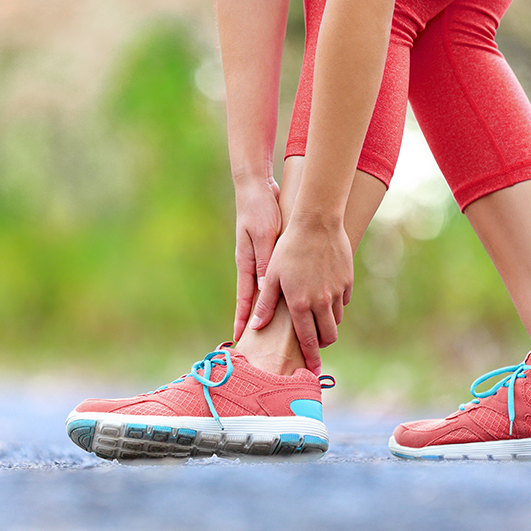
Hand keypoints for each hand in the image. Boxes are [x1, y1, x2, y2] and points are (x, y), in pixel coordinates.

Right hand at [233, 176, 281, 341]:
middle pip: (256, 300)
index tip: (239, 339)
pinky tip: (290, 298)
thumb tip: (265, 289)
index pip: (245, 299)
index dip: (243, 320)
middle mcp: (253, 265)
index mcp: (247, 263)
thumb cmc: (259, 209)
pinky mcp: (270, 252)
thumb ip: (265, 261)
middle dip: (256, 321)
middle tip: (259, 342)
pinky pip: (276, 277)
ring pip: (267, 291)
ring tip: (278, 329)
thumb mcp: (263, 236)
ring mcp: (260, 259)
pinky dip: (280, 290)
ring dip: (270, 309)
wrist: (257, 188)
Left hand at [250, 212, 352, 373]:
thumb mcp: (271, 276)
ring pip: (336, 320)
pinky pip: (343, 301)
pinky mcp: (347, 281)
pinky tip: (325, 295)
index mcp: (300, 304)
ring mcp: (336, 292)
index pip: (308, 341)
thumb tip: (256, 326)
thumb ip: (266, 303)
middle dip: (321, 344)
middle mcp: (321, 302)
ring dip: (328, 323)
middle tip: (313, 342)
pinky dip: (335, 304)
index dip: (311, 358)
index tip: (314, 372)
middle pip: (328, 336)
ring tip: (316, 316)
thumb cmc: (288, 248)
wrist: (316, 223)